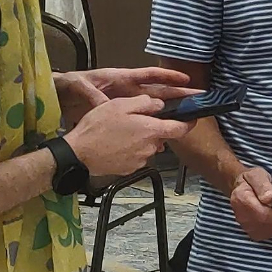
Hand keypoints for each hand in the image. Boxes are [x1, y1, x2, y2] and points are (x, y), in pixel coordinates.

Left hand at [53, 68, 192, 125]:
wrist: (57, 98)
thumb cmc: (69, 86)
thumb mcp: (79, 87)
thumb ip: (93, 95)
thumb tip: (105, 103)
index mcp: (121, 79)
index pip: (149, 76)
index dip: (168, 76)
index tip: (186, 79)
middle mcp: (127, 92)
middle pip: (158, 93)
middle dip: (179, 95)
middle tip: (198, 99)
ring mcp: (125, 106)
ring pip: (152, 111)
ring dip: (167, 116)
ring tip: (184, 123)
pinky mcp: (119, 118)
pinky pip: (139, 123)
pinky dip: (150, 129)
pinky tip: (159, 139)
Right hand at [64, 96, 189, 178]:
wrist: (79, 154)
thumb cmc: (98, 128)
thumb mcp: (120, 105)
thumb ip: (144, 103)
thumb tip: (159, 104)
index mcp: (151, 131)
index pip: (181, 129)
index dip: (189, 122)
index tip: (192, 118)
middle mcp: (150, 148)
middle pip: (161, 136)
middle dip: (153, 127)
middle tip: (135, 119)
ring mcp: (140, 160)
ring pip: (148, 145)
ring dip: (141, 138)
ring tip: (121, 131)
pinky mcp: (130, 168)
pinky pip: (137, 155)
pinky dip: (131, 149)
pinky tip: (116, 143)